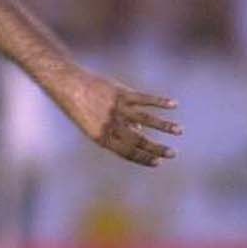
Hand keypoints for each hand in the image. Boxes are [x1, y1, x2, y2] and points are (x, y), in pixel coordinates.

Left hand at [56, 70, 180, 166]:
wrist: (67, 85)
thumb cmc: (79, 107)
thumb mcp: (92, 124)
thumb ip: (114, 131)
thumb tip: (140, 132)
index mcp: (101, 137)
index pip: (126, 152)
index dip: (143, 159)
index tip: (158, 163)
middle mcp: (109, 124)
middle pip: (138, 140)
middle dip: (157, 149)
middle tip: (173, 154)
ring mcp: (116, 108)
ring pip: (145, 120)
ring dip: (164, 126)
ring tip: (179, 131)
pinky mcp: (120, 93)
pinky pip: (144, 98)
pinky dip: (160, 102)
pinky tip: (174, 104)